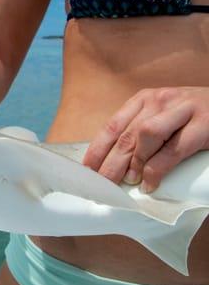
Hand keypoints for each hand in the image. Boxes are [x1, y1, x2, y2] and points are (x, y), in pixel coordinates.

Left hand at [83, 87, 208, 192]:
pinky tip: (151, 184)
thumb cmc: (196, 117)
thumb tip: (117, 163)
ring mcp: (182, 109)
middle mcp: (160, 101)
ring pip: (145, 136)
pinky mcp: (204, 123)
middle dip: (110, 163)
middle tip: (102, 185)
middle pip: (126, 135)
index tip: (86, 170)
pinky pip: (173, 150)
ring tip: (128, 183)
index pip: (113, 125)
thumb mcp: (165, 116)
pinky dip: (158, 170)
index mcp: (145, 99)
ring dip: (133, 163)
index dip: (97, 149)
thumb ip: (143, 131)